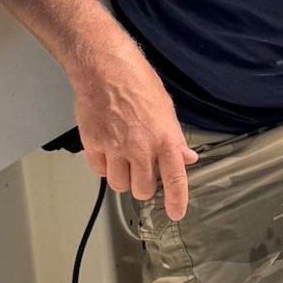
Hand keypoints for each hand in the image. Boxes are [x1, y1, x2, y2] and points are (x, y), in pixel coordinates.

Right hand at [70, 46, 198, 219]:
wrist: (105, 69)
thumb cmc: (137, 83)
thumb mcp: (166, 110)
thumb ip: (176, 139)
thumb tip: (187, 158)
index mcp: (165, 139)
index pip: (175, 179)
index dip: (177, 201)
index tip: (176, 213)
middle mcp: (141, 147)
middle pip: (143, 190)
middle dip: (144, 185)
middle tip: (142, 171)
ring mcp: (115, 148)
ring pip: (119, 184)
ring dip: (122, 178)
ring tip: (123, 159)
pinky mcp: (94, 145)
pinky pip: (99, 170)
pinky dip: (104, 166)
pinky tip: (108, 150)